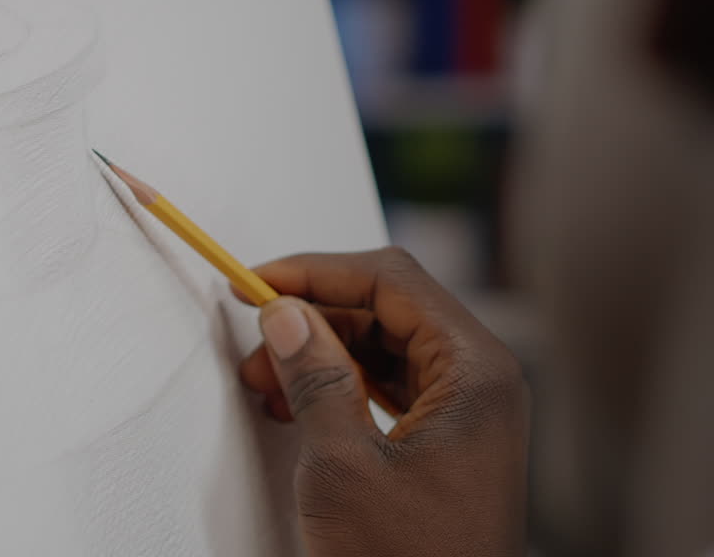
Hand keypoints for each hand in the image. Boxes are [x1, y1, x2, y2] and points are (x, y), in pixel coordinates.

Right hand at [236, 247, 528, 556]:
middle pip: (387, 308)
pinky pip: (388, 383)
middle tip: (256, 343)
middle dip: (312, 318)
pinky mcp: (446, 438)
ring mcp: (466, 410)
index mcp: (474, 370)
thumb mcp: (343, 464)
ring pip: (383, 345)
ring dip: (319, 352)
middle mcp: (479, 380)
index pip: (389, 280)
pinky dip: (338, 383)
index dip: (316, 272)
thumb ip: (313, 375)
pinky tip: (296, 402)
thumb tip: (285, 313)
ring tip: (266, 380)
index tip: (260, 283)